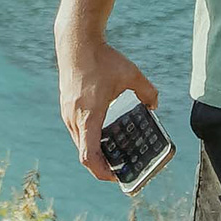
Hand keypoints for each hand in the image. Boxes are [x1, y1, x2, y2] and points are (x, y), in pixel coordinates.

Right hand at [56, 30, 157, 182]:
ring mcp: (67, 113)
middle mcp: (74, 118)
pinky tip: (104, 134)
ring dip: (94, 153)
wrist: (76, 42)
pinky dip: (89, 139)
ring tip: (114, 155)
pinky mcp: (66, 106)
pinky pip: (77, 131)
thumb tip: (154, 105)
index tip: (116, 178)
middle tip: (120, 170)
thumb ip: (147, 91)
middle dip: (101, 166)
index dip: (102, 172)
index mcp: (89, 116)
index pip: (89, 156)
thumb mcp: (131, 74)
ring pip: (79, 143)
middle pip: (84, 154)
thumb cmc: (102, 58)